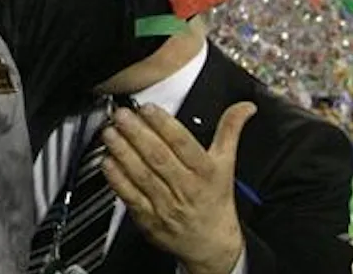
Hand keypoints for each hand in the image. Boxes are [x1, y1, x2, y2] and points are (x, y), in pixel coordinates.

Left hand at [101, 102, 256, 273]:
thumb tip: (245, 107)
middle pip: (159, 157)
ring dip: (123, 151)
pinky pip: (130, 196)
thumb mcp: (226, 164)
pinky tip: (107, 161)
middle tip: (121, 115)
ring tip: (110, 132)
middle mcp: (186, 188)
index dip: (165, 125)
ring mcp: (166, 204)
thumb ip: (230, 131)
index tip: (148, 108)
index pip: (184, 144)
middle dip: (137, 133)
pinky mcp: (148, 218)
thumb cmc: (216, 200)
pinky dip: (117, 178)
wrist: (211, 244)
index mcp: (205, 172)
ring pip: (142, 175)